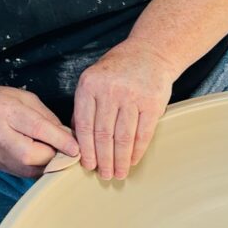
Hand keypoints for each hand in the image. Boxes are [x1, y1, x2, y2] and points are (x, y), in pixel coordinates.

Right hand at [0, 85, 79, 177]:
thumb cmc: (0, 102)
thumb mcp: (25, 99)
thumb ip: (48, 118)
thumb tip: (68, 137)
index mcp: (5, 113)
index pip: (38, 130)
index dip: (60, 140)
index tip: (77, 148)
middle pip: (34, 155)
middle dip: (56, 154)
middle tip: (67, 149)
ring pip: (31, 169)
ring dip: (49, 163)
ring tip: (56, 152)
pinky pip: (26, 173)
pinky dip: (39, 167)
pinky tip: (43, 157)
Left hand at [74, 38, 175, 179]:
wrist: (150, 52)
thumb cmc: (118, 70)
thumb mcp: (93, 79)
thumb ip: (85, 106)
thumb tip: (76, 138)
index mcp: (89, 85)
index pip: (85, 125)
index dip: (86, 149)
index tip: (88, 165)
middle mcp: (110, 90)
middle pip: (103, 134)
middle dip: (103, 159)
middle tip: (103, 175)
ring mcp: (132, 96)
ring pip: (123, 137)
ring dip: (120, 160)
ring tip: (118, 173)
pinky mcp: (152, 103)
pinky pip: (142, 133)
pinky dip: (137, 150)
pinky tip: (132, 160)